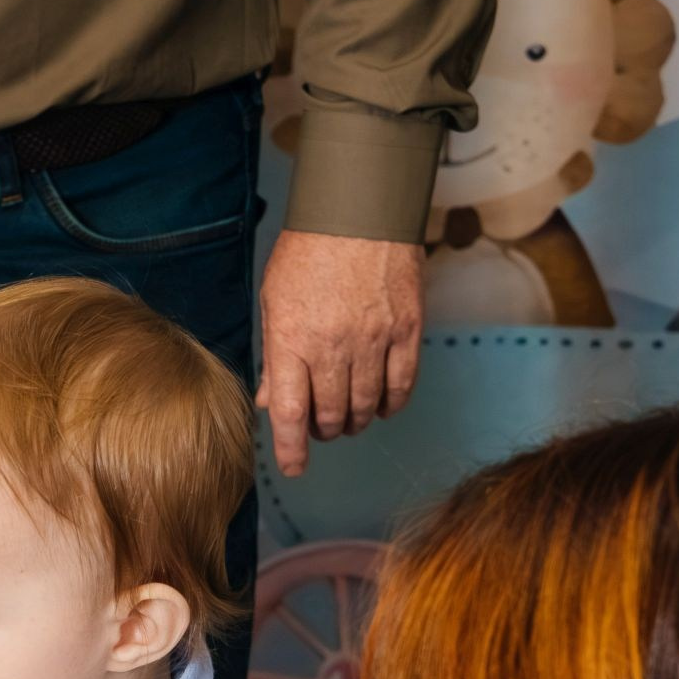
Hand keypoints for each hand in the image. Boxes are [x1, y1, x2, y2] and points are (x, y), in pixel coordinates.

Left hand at [256, 229, 424, 476]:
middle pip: (329, 415)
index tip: (293, 468)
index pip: (290, 414)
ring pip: (365, 405)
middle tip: (321, 427)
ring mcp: (373, 340)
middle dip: (323, 431)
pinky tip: (382, 406)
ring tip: (347, 417)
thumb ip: (275, 356)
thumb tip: (272, 402)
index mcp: (292, 340)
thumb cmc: (309, 253)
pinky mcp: (407, 329)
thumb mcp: (275, 302)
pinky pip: (401, 384)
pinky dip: (391, 404)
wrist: (360, 210)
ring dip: (354, 420)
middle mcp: (332, 347)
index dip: (291, 450)